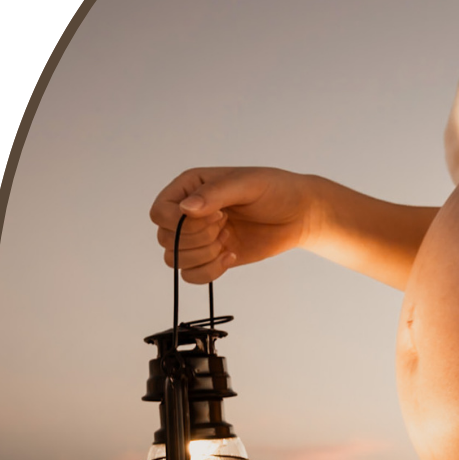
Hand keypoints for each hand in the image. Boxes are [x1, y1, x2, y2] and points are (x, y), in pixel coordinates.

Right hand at [149, 168, 318, 283]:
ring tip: (228, 240)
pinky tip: (231, 256)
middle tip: (226, 225)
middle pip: (165, 239)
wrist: (298, 214)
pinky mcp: (211, 257)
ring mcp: (199, 237)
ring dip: (203, 256)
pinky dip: (209, 272)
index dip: (179, 221)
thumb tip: (185, 208)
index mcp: (190, 188)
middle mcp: (189, 213)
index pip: (160, 211)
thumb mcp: (247, 184)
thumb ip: (215, 194)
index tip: (216, 215)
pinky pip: (191, 275)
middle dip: (197, 238)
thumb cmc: (275, 190)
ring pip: (174, 260)